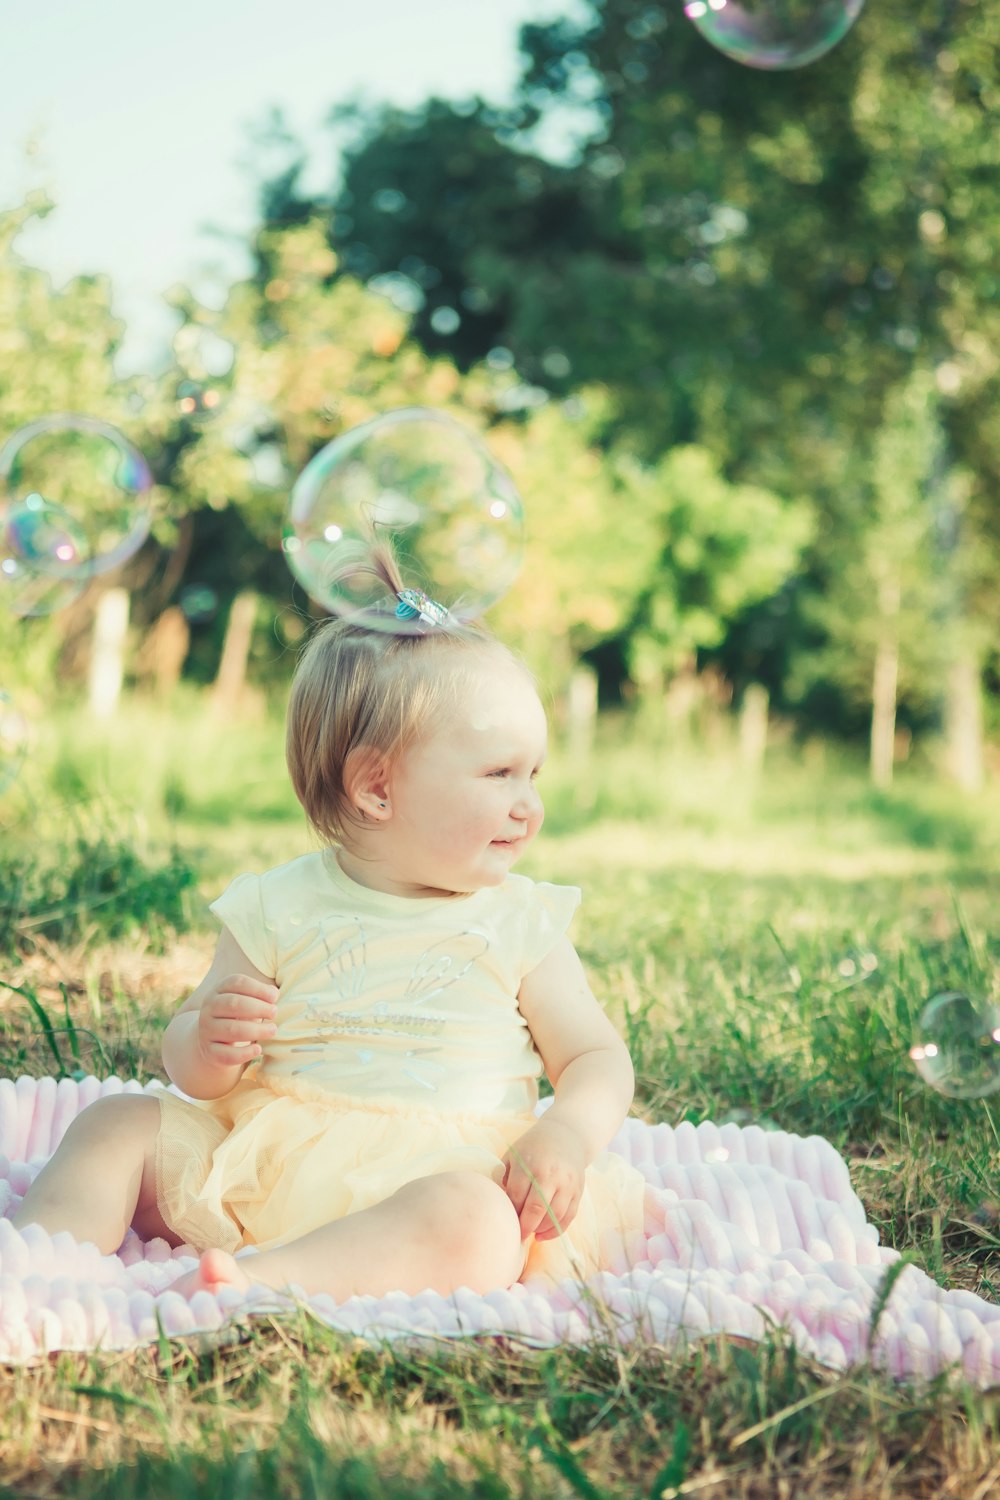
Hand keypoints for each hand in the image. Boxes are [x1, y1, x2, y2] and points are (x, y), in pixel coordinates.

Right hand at [197, 974, 277, 1066]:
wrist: (212, 1042)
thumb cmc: (237, 1016)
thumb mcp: (245, 1001)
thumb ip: (259, 995)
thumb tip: (273, 993)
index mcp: (218, 991)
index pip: (236, 982)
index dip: (258, 988)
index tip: (274, 997)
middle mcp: (209, 1009)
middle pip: (233, 1003)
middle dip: (258, 1008)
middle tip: (274, 1013)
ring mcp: (207, 1031)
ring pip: (232, 1029)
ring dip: (256, 1030)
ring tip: (273, 1030)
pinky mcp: (210, 1052)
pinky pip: (226, 1054)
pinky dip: (244, 1053)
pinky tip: (258, 1050)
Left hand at [501, 1116, 586, 1240]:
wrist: (566, 1135)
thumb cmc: (533, 1147)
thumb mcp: (514, 1154)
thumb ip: (503, 1176)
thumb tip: (496, 1203)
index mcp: (528, 1163)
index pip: (516, 1196)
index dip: (509, 1212)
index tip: (504, 1221)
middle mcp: (549, 1173)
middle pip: (535, 1209)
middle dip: (524, 1227)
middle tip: (516, 1235)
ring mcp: (566, 1183)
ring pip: (553, 1216)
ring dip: (540, 1230)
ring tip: (530, 1232)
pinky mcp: (578, 1191)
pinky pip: (568, 1217)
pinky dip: (555, 1231)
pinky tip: (543, 1235)